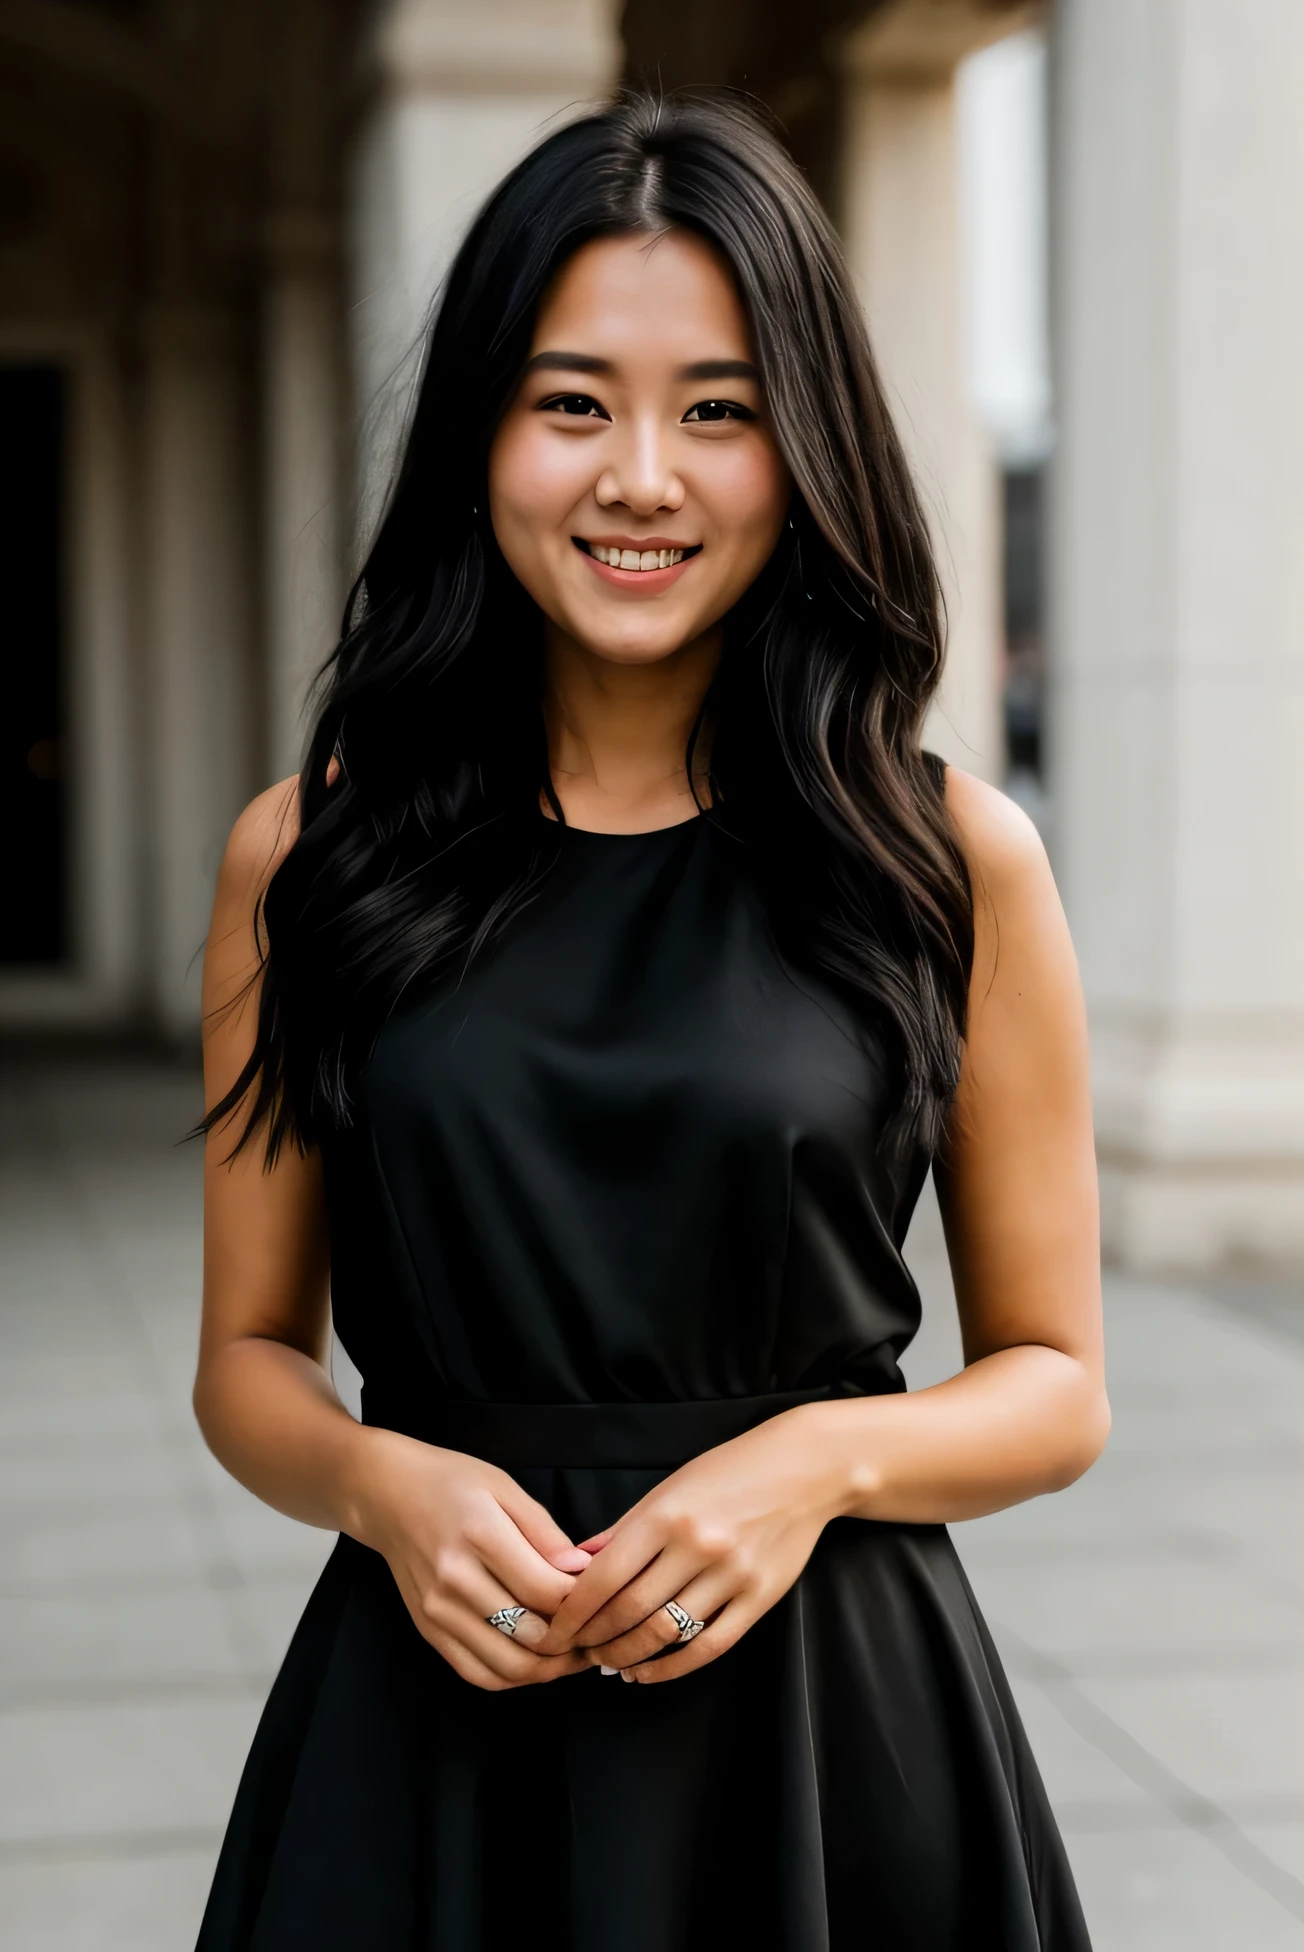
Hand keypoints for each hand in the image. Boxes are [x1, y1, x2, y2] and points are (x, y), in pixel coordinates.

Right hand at [351, 1426, 593, 1690]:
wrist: (385, 1495)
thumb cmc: (450, 1483)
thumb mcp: (504, 1488)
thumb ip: (545, 1532)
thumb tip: (582, 1572)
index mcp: (480, 1535)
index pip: (545, 1591)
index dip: (584, 1603)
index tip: (605, 1598)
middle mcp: (454, 1580)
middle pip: (530, 1636)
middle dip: (574, 1642)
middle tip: (599, 1632)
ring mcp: (437, 1611)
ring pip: (507, 1666)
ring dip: (549, 1669)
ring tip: (574, 1654)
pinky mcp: (428, 1630)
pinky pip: (477, 1673)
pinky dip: (513, 1677)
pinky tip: (536, 1662)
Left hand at [534, 1406, 846, 1683]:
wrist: (804, 1469)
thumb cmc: (729, 1472)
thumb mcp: (669, 1487)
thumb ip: (622, 1530)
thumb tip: (575, 1566)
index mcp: (666, 1515)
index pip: (604, 1578)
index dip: (572, 1614)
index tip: (553, 1633)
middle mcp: (697, 1546)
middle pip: (630, 1611)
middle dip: (594, 1639)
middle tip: (575, 1652)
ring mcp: (731, 1575)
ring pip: (666, 1634)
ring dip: (628, 1656)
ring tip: (607, 1663)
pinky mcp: (760, 1598)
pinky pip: (709, 1646)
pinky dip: (672, 1668)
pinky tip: (648, 1672)